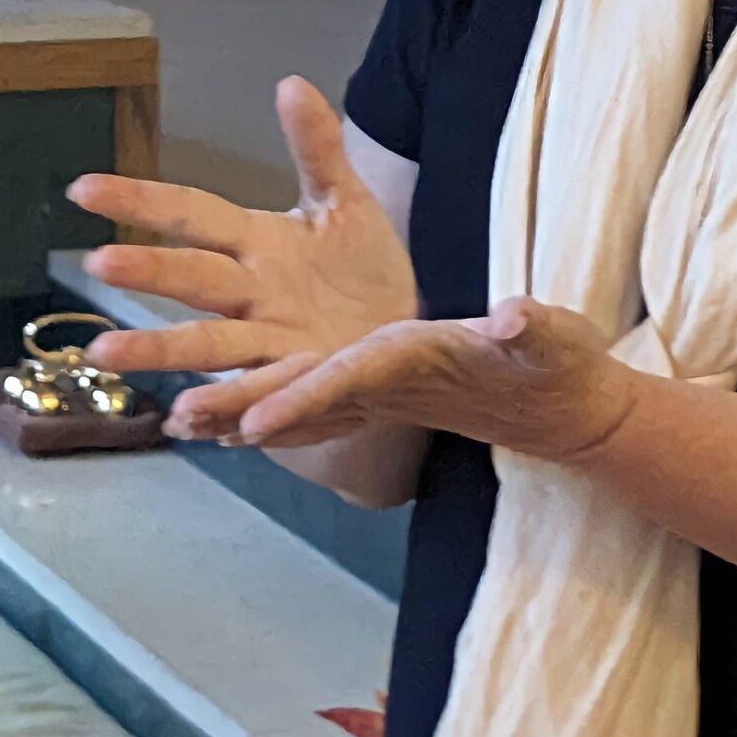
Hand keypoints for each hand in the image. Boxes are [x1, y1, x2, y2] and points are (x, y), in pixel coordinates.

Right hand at [67, 78, 418, 440]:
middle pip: (192, 279)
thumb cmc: (359, 270)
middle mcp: (249, 296)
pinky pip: (254, 400)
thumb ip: (316, 147)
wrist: (400, 338)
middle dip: (148, 272)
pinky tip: (187, 421)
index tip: (83, 188)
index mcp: (256, 243)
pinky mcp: (295, 389)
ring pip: (207, 346)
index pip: (191, 214)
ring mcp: (267, 346)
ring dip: (159, 350)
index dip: (141, 201)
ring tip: (107, 352)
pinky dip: (222, 412)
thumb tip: (289, 82)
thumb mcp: (345, 202)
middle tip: (97, 263)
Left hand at [163, 298, 641, 465]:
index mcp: (420, 365)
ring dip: (237, 414)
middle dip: (243, 411)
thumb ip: (530, 327)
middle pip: (305, 402)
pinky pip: (310, 406)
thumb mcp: (554, 340)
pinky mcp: (378, 395)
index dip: (304, 399)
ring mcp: (378, 398)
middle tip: (181, 420)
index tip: (256, 421)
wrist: (560, 411)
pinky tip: (221, 421)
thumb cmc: (558, 367)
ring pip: (297, 408)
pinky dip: (266, 412)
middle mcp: (387, 388)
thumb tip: (512, 315)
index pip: (353, 382)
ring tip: (176, 420)